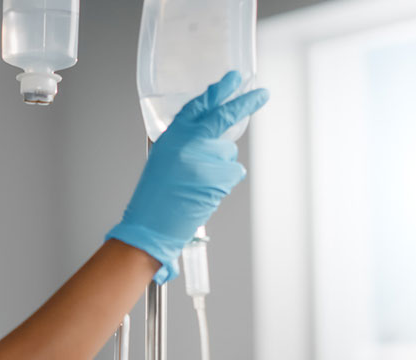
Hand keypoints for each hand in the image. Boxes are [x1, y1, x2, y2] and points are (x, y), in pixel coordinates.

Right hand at [106, 71, 268, 282]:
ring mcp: (207, 159)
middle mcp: (190, 142)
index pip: (199, 105)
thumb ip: (183, 141)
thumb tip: (206, 132)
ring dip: (221, 164)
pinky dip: (225, 180)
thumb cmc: (154, 195)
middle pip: (224, 117)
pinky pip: (234, 171)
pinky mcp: (220, 177)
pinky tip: (207, 190)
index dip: (218, 90)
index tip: (233, 79)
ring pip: (229, 152)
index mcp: (172, 135)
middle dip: (246, 103)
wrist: (153, 223)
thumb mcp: (162, 158)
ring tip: (199, 181)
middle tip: (262, 94)